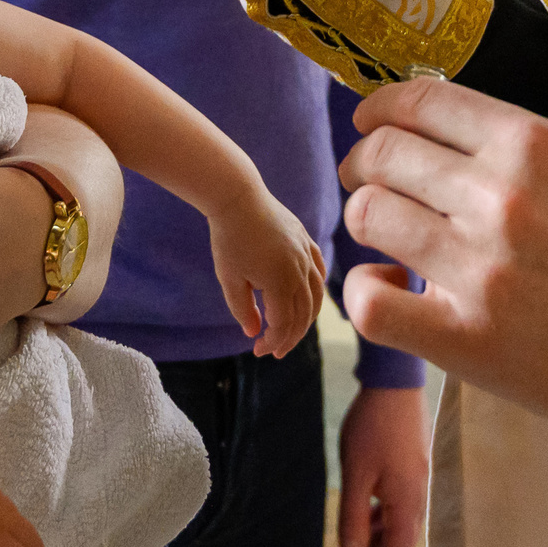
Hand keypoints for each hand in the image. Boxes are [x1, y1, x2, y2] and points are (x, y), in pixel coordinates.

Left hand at [207, 187, 325, 357]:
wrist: (237, 196)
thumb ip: (242, 309)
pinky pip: (319, 271)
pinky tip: (304, 297)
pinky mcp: (306, 240)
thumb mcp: (230, 278)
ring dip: (306, 318)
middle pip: (304, 315)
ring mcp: (306, 254)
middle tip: (274, 350)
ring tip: (291, 329)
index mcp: (281, 281)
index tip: (257, 350)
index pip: (284, 324)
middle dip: (289, 337)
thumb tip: (253, 332)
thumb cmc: (229, 238)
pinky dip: (315, 290)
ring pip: (317, 295)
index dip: (273, 342)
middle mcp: (300, 270)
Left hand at [336, 387, 429, 546]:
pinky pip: (398, 508)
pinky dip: (381, 522)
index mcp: (407, 503)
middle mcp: (418, 497)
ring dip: (376, 545)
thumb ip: (353, 518)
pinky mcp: (412, 470)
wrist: (394, 384)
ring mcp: (417, 483)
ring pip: (399, 527)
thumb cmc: (372, 427)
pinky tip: (364, 519)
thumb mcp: (355, 474)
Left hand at [337, 77, 547, 424]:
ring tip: (384, 234)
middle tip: (367, 179)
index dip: (380, 109)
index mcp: (531, 144)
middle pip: (383, 154)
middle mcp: (497, 196)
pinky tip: (388, 286)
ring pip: (367, 216)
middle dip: (363, 162)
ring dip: (366, 219)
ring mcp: (477, 267)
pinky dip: (364, 289)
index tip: (370, 122)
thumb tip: (440, 132)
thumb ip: (516, 148)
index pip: (420, 102)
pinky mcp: (463, 337)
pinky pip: (369, 301)